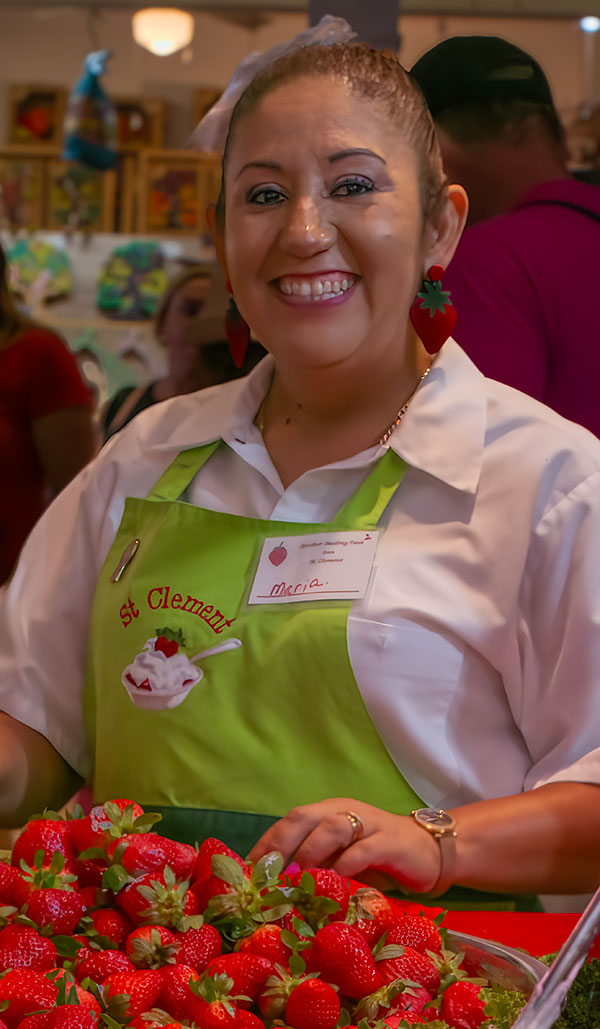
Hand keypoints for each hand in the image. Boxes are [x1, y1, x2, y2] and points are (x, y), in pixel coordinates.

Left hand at [247, 798, 440, 893]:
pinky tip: (335, 882)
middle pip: (303, 817)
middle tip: (267, 874)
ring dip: (310, 852)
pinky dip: (345, 865)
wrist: (430, 850)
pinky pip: (363, 849)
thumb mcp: (342, 858)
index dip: (267, 843)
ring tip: (297, 878)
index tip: (249, 872)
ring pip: (331, 827)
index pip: (289, 821)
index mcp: (328, 812)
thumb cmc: (378, 857)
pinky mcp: (390, 841)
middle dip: (281, 844)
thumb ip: (316, 864)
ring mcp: (368, 824)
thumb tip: (277, 888)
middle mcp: (344, 811)